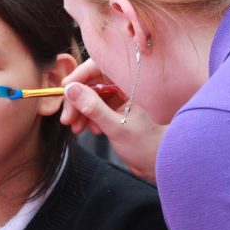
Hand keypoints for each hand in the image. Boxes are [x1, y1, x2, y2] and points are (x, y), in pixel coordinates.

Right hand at [60, 62, 165, 179]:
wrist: (163, 164)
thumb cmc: (148, 146)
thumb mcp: (117, 127)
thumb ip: (93, 108)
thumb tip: (70, 90)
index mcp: (134, 82)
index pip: (101, 66)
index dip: (80, 75)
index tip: (65, 89)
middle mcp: (128, 86)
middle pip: (94, 82)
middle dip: (77, 99)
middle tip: (67, 118)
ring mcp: (124, 97)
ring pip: (94, 95)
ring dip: (81, 110)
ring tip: (76, 127)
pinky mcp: (120, 109)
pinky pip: (99, 107)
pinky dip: (90, 117)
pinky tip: (91, 129)